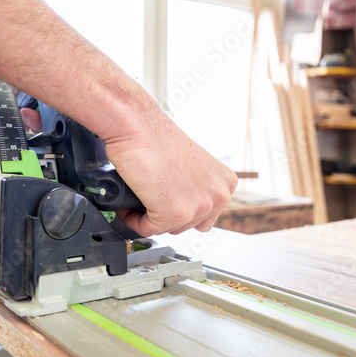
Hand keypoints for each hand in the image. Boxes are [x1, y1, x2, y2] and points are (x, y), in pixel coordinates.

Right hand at [104, 110, 236, 235]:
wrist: (137, 126)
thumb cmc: (156, 139)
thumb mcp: (191, 165)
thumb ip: (197, 186)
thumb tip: (184, 201)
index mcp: (225, 183)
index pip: (205, 216)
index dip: (179, 209)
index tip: (165, 197)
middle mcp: (219, 195)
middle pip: (186, 225)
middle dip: (163, 213)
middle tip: (149, 196)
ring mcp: (200, 205)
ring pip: (168, 228)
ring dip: (148, 217)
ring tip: (139, 196)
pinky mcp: (176, 212)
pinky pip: (149, 229)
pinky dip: (133, 220)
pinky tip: (130, 203)